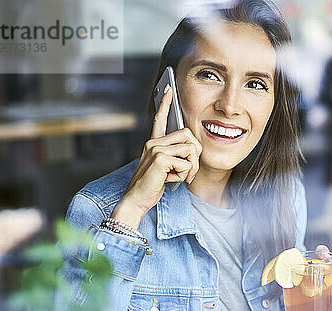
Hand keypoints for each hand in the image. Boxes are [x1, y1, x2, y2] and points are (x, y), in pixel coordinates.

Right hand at [111, 84, 201, 228]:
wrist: (136, 200)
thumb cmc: (151, 186)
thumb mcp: (164, 169)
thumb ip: (175, 157)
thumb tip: (192, 153)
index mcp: (153, 143)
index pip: (160, 119)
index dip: (165, 103)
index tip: (168, 88)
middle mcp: (153, 142)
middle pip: (188, 135)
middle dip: (196, 155)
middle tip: (189, 171)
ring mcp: (156, 149)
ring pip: (190, 150)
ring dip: (190, 168)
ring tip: (178, 178)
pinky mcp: (160, 159)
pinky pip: (186, 164)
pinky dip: (183, 176)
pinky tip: (170, 180)